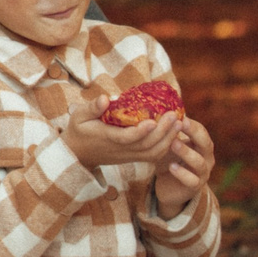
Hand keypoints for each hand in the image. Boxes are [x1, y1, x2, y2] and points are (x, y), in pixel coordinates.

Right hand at [62, 97, 183, 170]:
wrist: (78, 154)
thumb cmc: (79, 131)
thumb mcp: (78, 116)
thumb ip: (92, 107)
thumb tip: (106, 98)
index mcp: (106, 138)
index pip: (126, 138)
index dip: (140, 131)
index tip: (152, 121)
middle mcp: (120, 149)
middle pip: (146, 145)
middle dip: (163, 131)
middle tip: (175, 115)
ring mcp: (128, 156)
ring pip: (153, 153)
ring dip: (168, 139)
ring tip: (179, 122)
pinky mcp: (134, 158)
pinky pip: (153, 155)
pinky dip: (167, 146)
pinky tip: (174, 132)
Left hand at [152, 119, 216, 216]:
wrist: (169, 187)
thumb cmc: (171, 160)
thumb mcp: (169, 144)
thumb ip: (169, 131)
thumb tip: (159, 108)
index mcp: (202, 145)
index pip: (202, 132)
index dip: (192, 124)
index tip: (180, 116)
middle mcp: (206, 158)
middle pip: (206, 144)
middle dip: (194, 133)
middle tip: (180, 124)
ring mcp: (202, 173)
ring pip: (199, 162)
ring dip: (186, 152)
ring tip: (173, 144)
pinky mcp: (194, 187)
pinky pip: (191, 180)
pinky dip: (182, 173)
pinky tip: (172, 166)